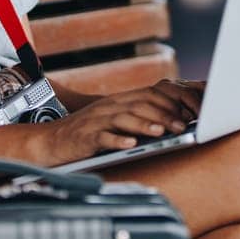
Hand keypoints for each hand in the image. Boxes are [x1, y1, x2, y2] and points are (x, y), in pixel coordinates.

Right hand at [37, 78, 204, 165]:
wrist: (50, 140)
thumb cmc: (88, 133)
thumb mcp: (114, 120)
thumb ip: (137, 117)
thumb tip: (171, 123)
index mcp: (118, 101)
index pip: (150, 94)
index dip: (171, 103)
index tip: (189, 114)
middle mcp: (109, 107)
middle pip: (140, 104)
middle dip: (164, 114)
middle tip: (182, 126)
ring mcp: (96, 121)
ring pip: (124, 118)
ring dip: (145, 125)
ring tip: (162, 132)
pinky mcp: (85, 137)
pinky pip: (102, 137)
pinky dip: (118, 140)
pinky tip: (131, 144)